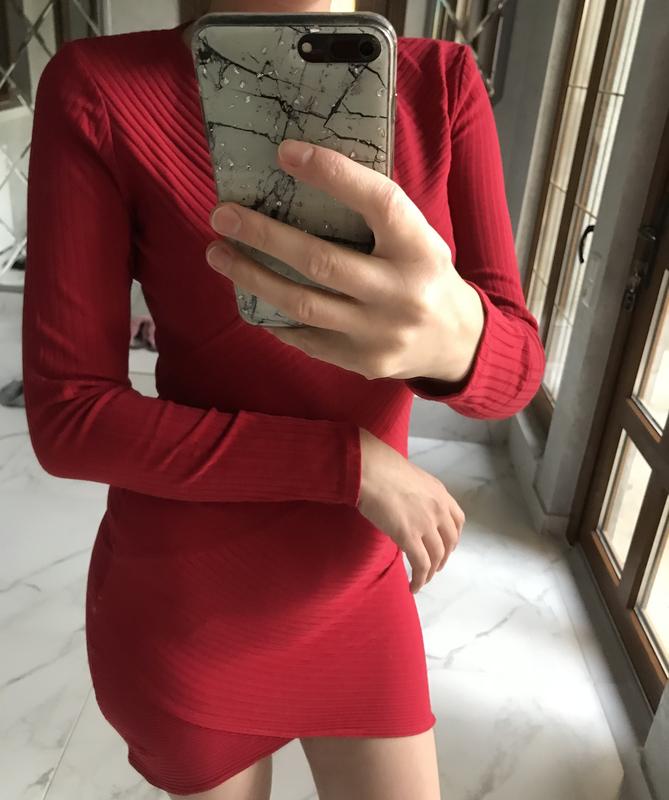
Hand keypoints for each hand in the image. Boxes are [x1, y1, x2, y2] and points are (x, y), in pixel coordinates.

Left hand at [206, 138, 483, 382]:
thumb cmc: (424, 276)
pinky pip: (306, 336)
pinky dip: (273, 314)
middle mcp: (402, 293)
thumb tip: (307, 174)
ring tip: (219, 254)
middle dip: (263, 235)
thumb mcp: (417, 239)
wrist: (454, 343)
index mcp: (420, 249)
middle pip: (320, 260)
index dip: (332, 174)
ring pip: (302, 303)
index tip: (285, 153)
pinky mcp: (363, 362)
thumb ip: (375, 217)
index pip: (378, 202)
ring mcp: (380, 333)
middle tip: (222, 215)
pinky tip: (250, 294)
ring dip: (252, 276)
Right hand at [357, 428, 464, 593]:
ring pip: (436, 556)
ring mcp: (426, 524)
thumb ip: (417, 495)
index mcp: (440, 493)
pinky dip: (420, 579)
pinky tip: (414, 586)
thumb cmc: (381, 468)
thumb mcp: (410, 478)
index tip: (447, 546)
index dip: (453, 537)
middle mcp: (439, 509)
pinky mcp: (409, 537)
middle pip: (450, 541)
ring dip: (431, 572)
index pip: (457, 520)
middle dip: (444, 557)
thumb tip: (409, 506)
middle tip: (435, 566)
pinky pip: (421, 564)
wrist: (369, 470)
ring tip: (423, 579)